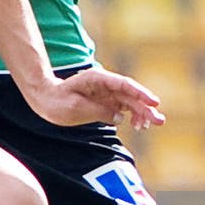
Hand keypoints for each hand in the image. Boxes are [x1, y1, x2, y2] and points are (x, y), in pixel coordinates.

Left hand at [23, 66, 163, 130]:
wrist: (44, 99)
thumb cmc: (57, 102)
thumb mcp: (77, 109)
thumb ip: (100, 113)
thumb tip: (120, 118)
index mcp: (98, 79)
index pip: (124, 85)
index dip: (141, 93)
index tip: (154, 102)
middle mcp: (105, 84)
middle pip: (130, 94)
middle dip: (146, 107)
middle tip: (160, 121)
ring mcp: (106, 92)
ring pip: (129, 102)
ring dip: (141, 113)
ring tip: (151, 125)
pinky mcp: (105, 102)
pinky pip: (123, 108)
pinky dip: (131, 116)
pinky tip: (138, 125)